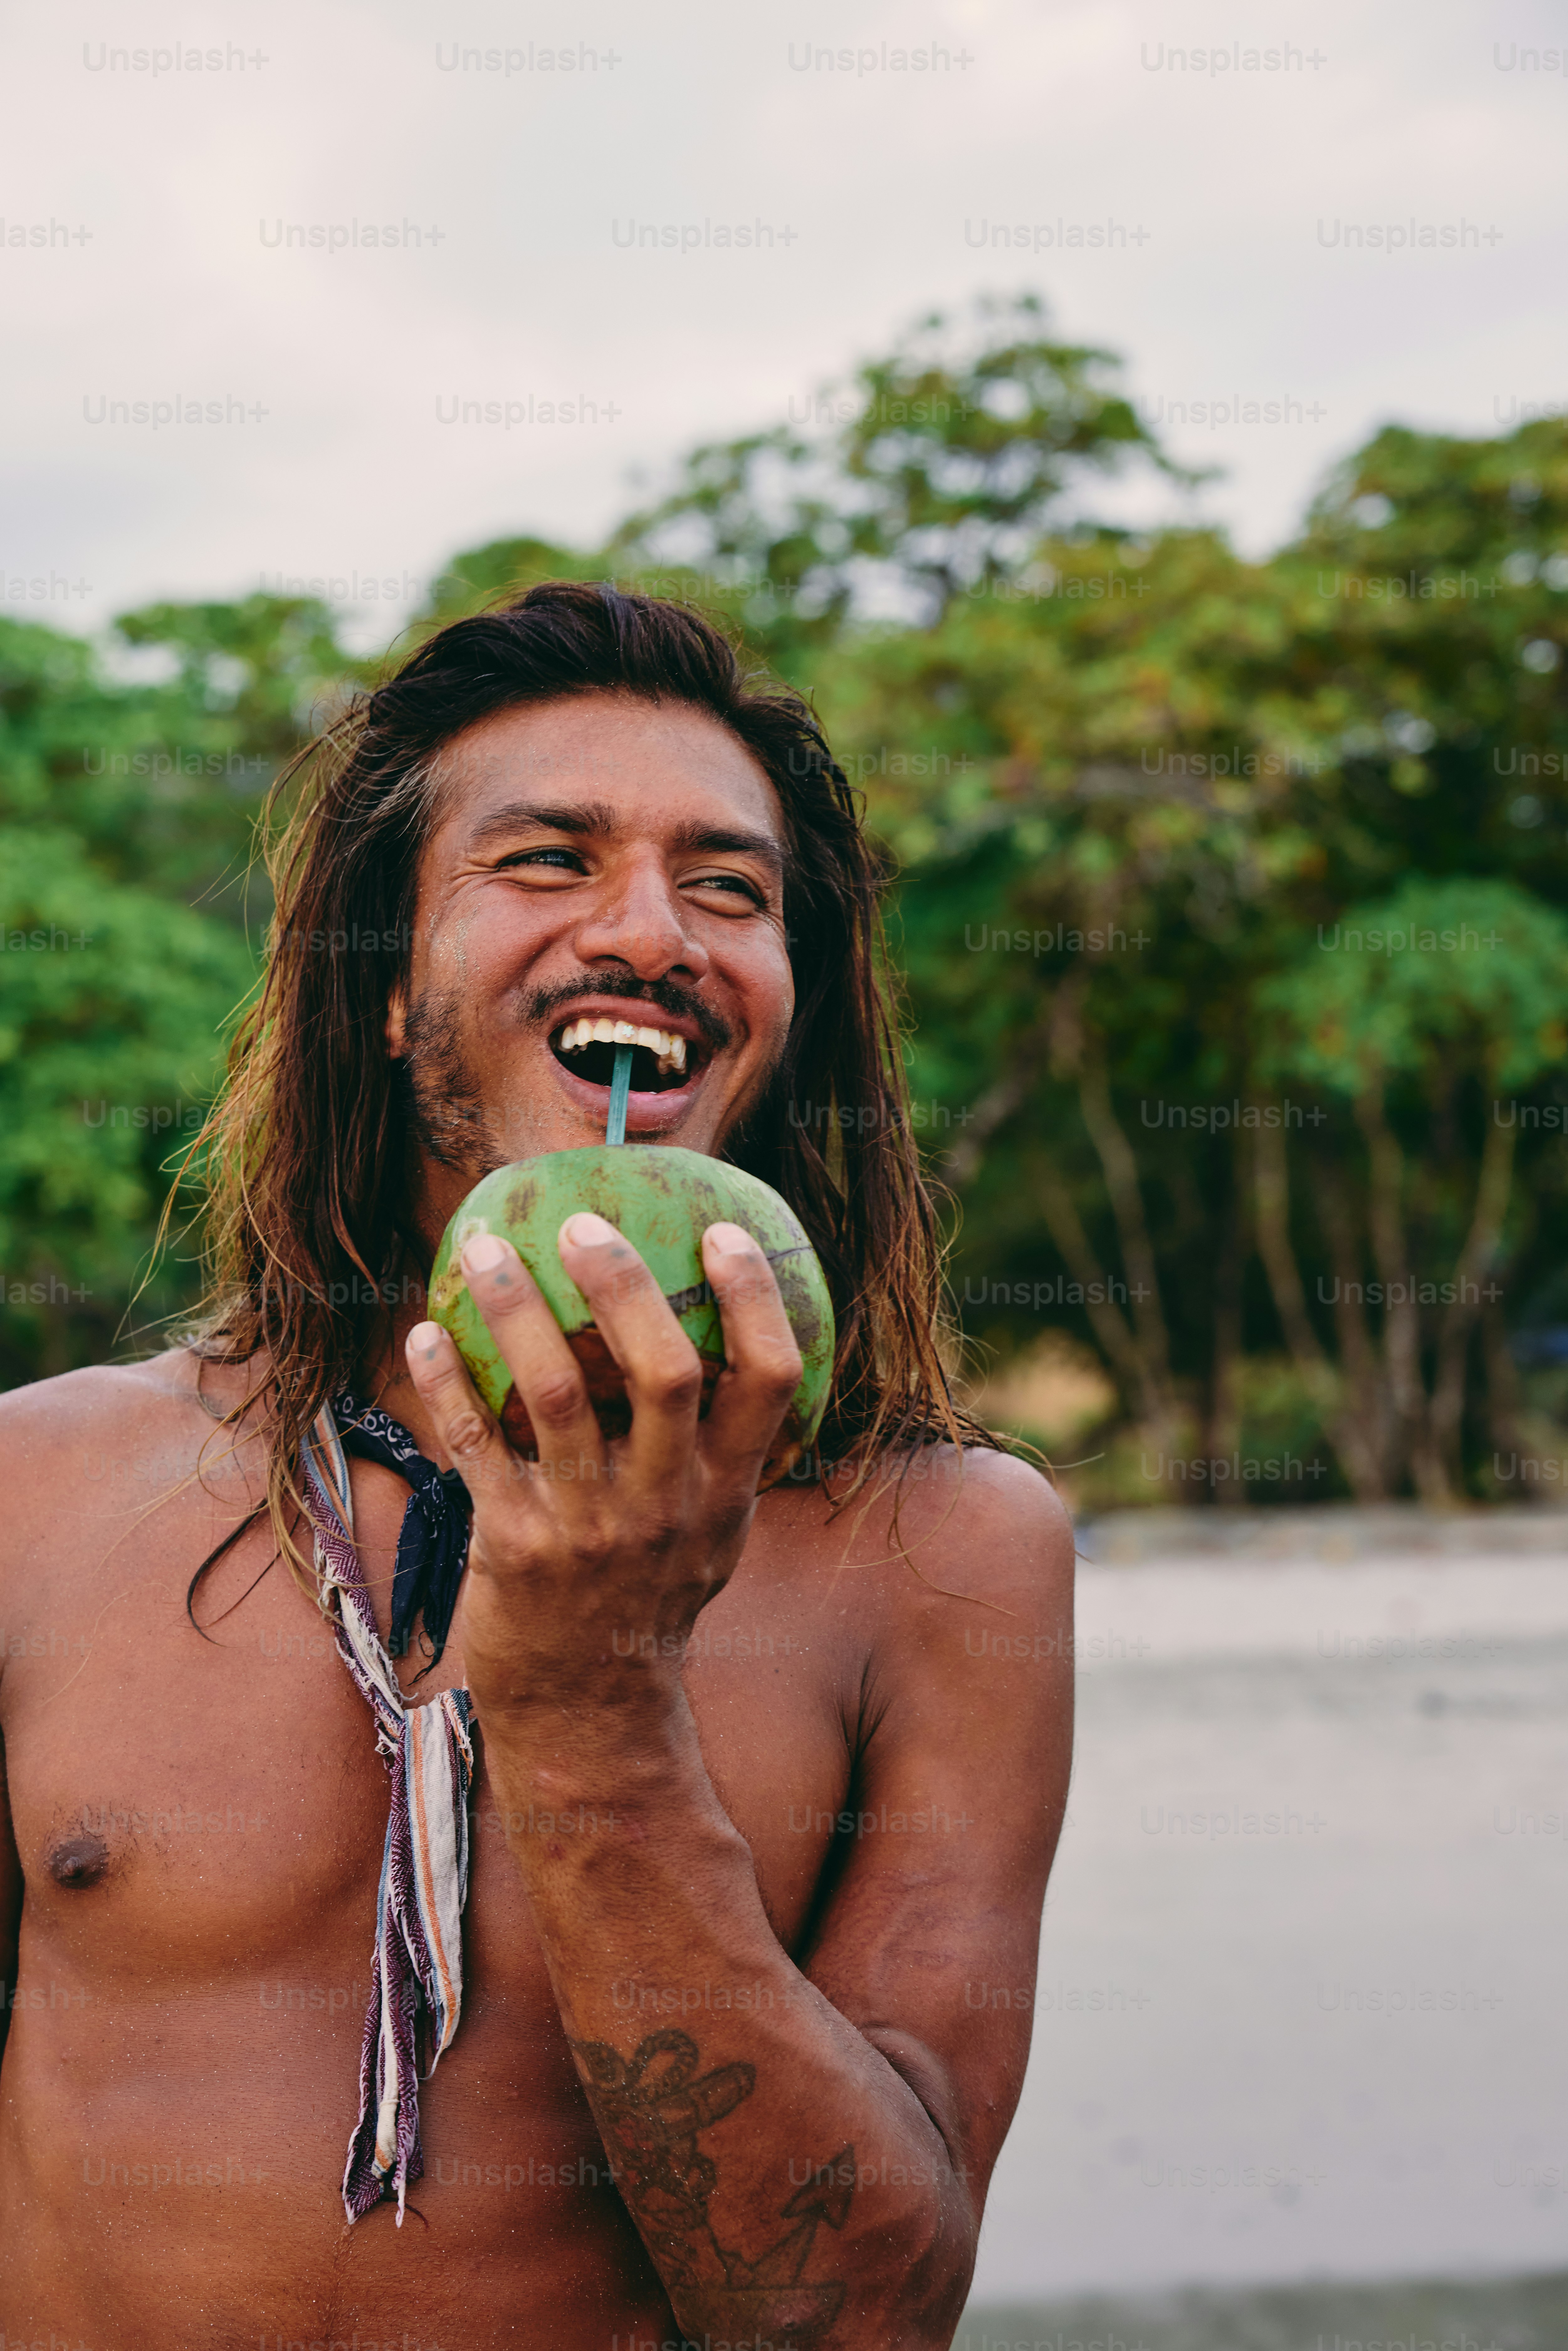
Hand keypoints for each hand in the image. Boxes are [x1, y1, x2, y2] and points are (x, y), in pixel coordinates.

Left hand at [404, 1213, 803, 1729]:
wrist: (589, 1709)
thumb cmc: (650, 1596)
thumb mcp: (712, 1530)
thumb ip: (720, 1449)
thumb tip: (724, 1340)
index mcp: (724, 1491)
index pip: (768, 1380)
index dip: (752, 1300)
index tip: (722, 1231)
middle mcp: (665, 1503)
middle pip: (665, 1371)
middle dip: (626, 1285)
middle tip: (583, 1222)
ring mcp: (589, 1526)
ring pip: (555, 1393)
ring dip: (515, 1309)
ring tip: (483, 1246)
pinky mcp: (514, 1546)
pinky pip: (473, 1443)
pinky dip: (445, 1381)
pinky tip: (424, 1332)